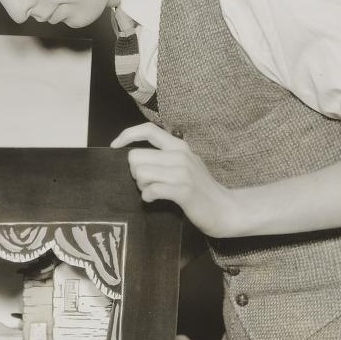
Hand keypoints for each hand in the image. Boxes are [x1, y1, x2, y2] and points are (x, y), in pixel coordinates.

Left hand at [111, 123, 237, 236]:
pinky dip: (148, 197)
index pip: (148, 130)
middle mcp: (180, 155)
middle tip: (147, 182)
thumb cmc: (201, 189)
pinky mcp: (183, 191)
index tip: (114, 146)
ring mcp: (182, 173)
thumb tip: (134, 157)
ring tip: (153, 191)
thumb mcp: (186, 164)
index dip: (127, 135)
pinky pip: (150, 190)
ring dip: (141, 186)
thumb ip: (165, 157)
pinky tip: (155, 200)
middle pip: (135, 157)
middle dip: (134, 172)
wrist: (225, 209)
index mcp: (179, 146)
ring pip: (140, 174)